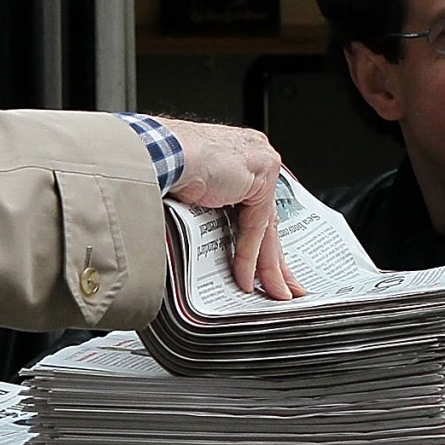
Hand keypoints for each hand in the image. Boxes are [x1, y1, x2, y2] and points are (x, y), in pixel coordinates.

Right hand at [159, 119, 303, 300]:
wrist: (162, 152)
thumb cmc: (166, 164)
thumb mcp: (196, 195)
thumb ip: (212, 213)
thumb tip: (210, 243)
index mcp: (240, 156)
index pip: (257, 209)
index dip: (260, 241)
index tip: (265, 265)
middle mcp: (255, 157)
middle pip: (268, 220)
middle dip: (274, 258)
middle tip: (282, 285)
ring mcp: (262, 165)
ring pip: (267, 226)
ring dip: (268, 264)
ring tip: (274, 292)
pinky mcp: (262, 176)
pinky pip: (256, 227)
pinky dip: (249, 256)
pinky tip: (245, 278)